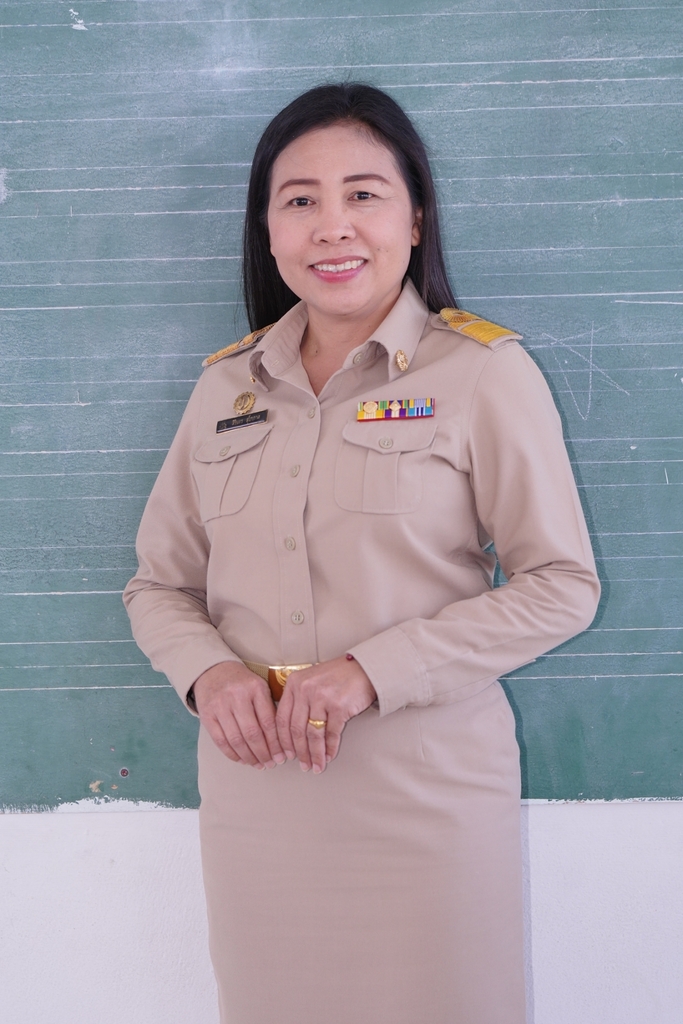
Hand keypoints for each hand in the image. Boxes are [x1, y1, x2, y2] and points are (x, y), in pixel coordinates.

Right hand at [193, 661, 285, 769]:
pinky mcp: (207, 715)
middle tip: (271, 764)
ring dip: (249, 757)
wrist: (213, 670)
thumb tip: (282, 741)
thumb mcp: (259, 687)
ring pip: (236, 740)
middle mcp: (237, 696)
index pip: (269, 721)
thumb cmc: (242, 683)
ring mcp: (220, 705)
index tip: (282, 756)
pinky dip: (232, 754)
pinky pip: (221, 741)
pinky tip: (242, 759)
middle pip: (253, 733)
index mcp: (256, 688)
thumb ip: (269, 708)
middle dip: (263, 753)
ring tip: (258, 765)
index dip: (276, 743)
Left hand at [275, 656, 376, 773]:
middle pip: (296, 729)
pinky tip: (329, 756)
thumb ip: (298, 699)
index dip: (283, 741)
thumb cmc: (337, 676)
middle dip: (299, 752)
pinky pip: (331, 734)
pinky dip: (330, 748)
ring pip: (313, 734)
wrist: (364, 669)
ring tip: (316, 766)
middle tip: (303, 765)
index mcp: (294, 683)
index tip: (286, 754)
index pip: (281, 718)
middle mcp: (305, 689)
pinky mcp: (339, 706)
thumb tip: (290, 733)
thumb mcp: (310, 680)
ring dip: (315, 754)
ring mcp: (322, 697)